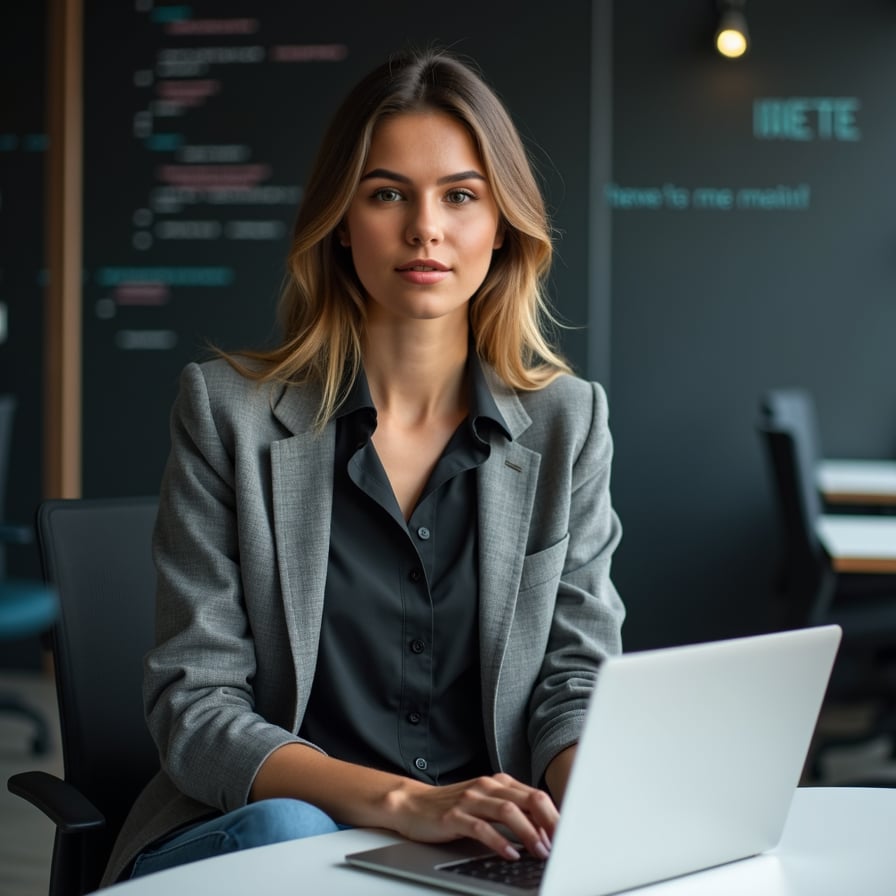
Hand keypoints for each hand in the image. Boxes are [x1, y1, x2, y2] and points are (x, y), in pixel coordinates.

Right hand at [388, 772, 556, 860]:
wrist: (413, 805)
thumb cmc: (454, 807)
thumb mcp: (486, 804)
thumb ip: (512, 811)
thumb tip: (545, 831)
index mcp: (499, 783)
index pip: (535, 795)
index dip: (555, 815)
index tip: (569, 835)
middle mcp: (487, 787)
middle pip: (527, 799)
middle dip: (549, 822)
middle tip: (562, 843)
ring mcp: (470, 800)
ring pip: (508, 811)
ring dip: (528, 833)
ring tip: (541, 851)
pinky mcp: (454, 816)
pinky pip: (481, 828)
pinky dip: (499, 841)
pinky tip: (510, 854)